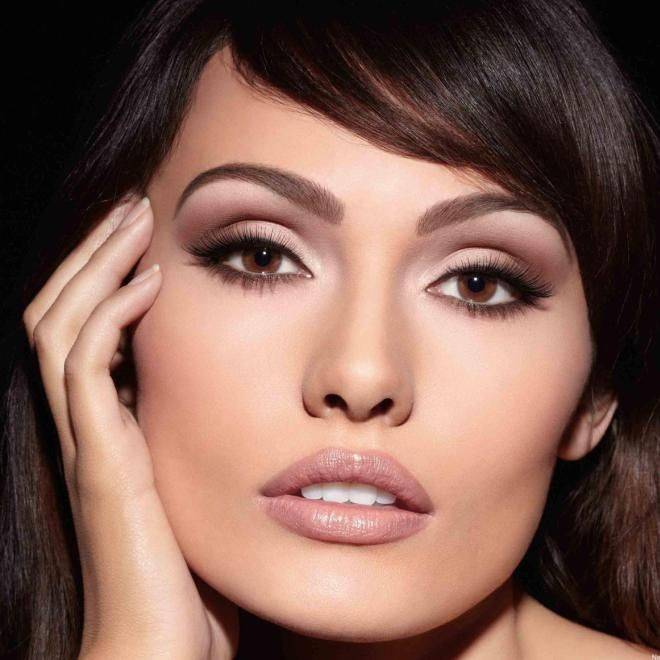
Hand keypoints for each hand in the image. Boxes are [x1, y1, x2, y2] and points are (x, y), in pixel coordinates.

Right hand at [22, 197, 238, 658]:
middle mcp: (87, 425)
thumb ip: (209, 441)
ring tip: (134, 218)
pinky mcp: (99, 458)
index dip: (108, 276)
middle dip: (96, 252)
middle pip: (64, 311)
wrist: (161, 649)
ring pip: (62, 324)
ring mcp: (86, 439)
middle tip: (133, 204)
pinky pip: (85, 365)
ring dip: (97, 264)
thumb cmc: (191, 575)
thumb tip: (250, 403)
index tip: (150, 235)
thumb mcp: (201, 490)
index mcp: (112, 427)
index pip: (89, 329)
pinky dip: (110, 314)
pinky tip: (152, 282)